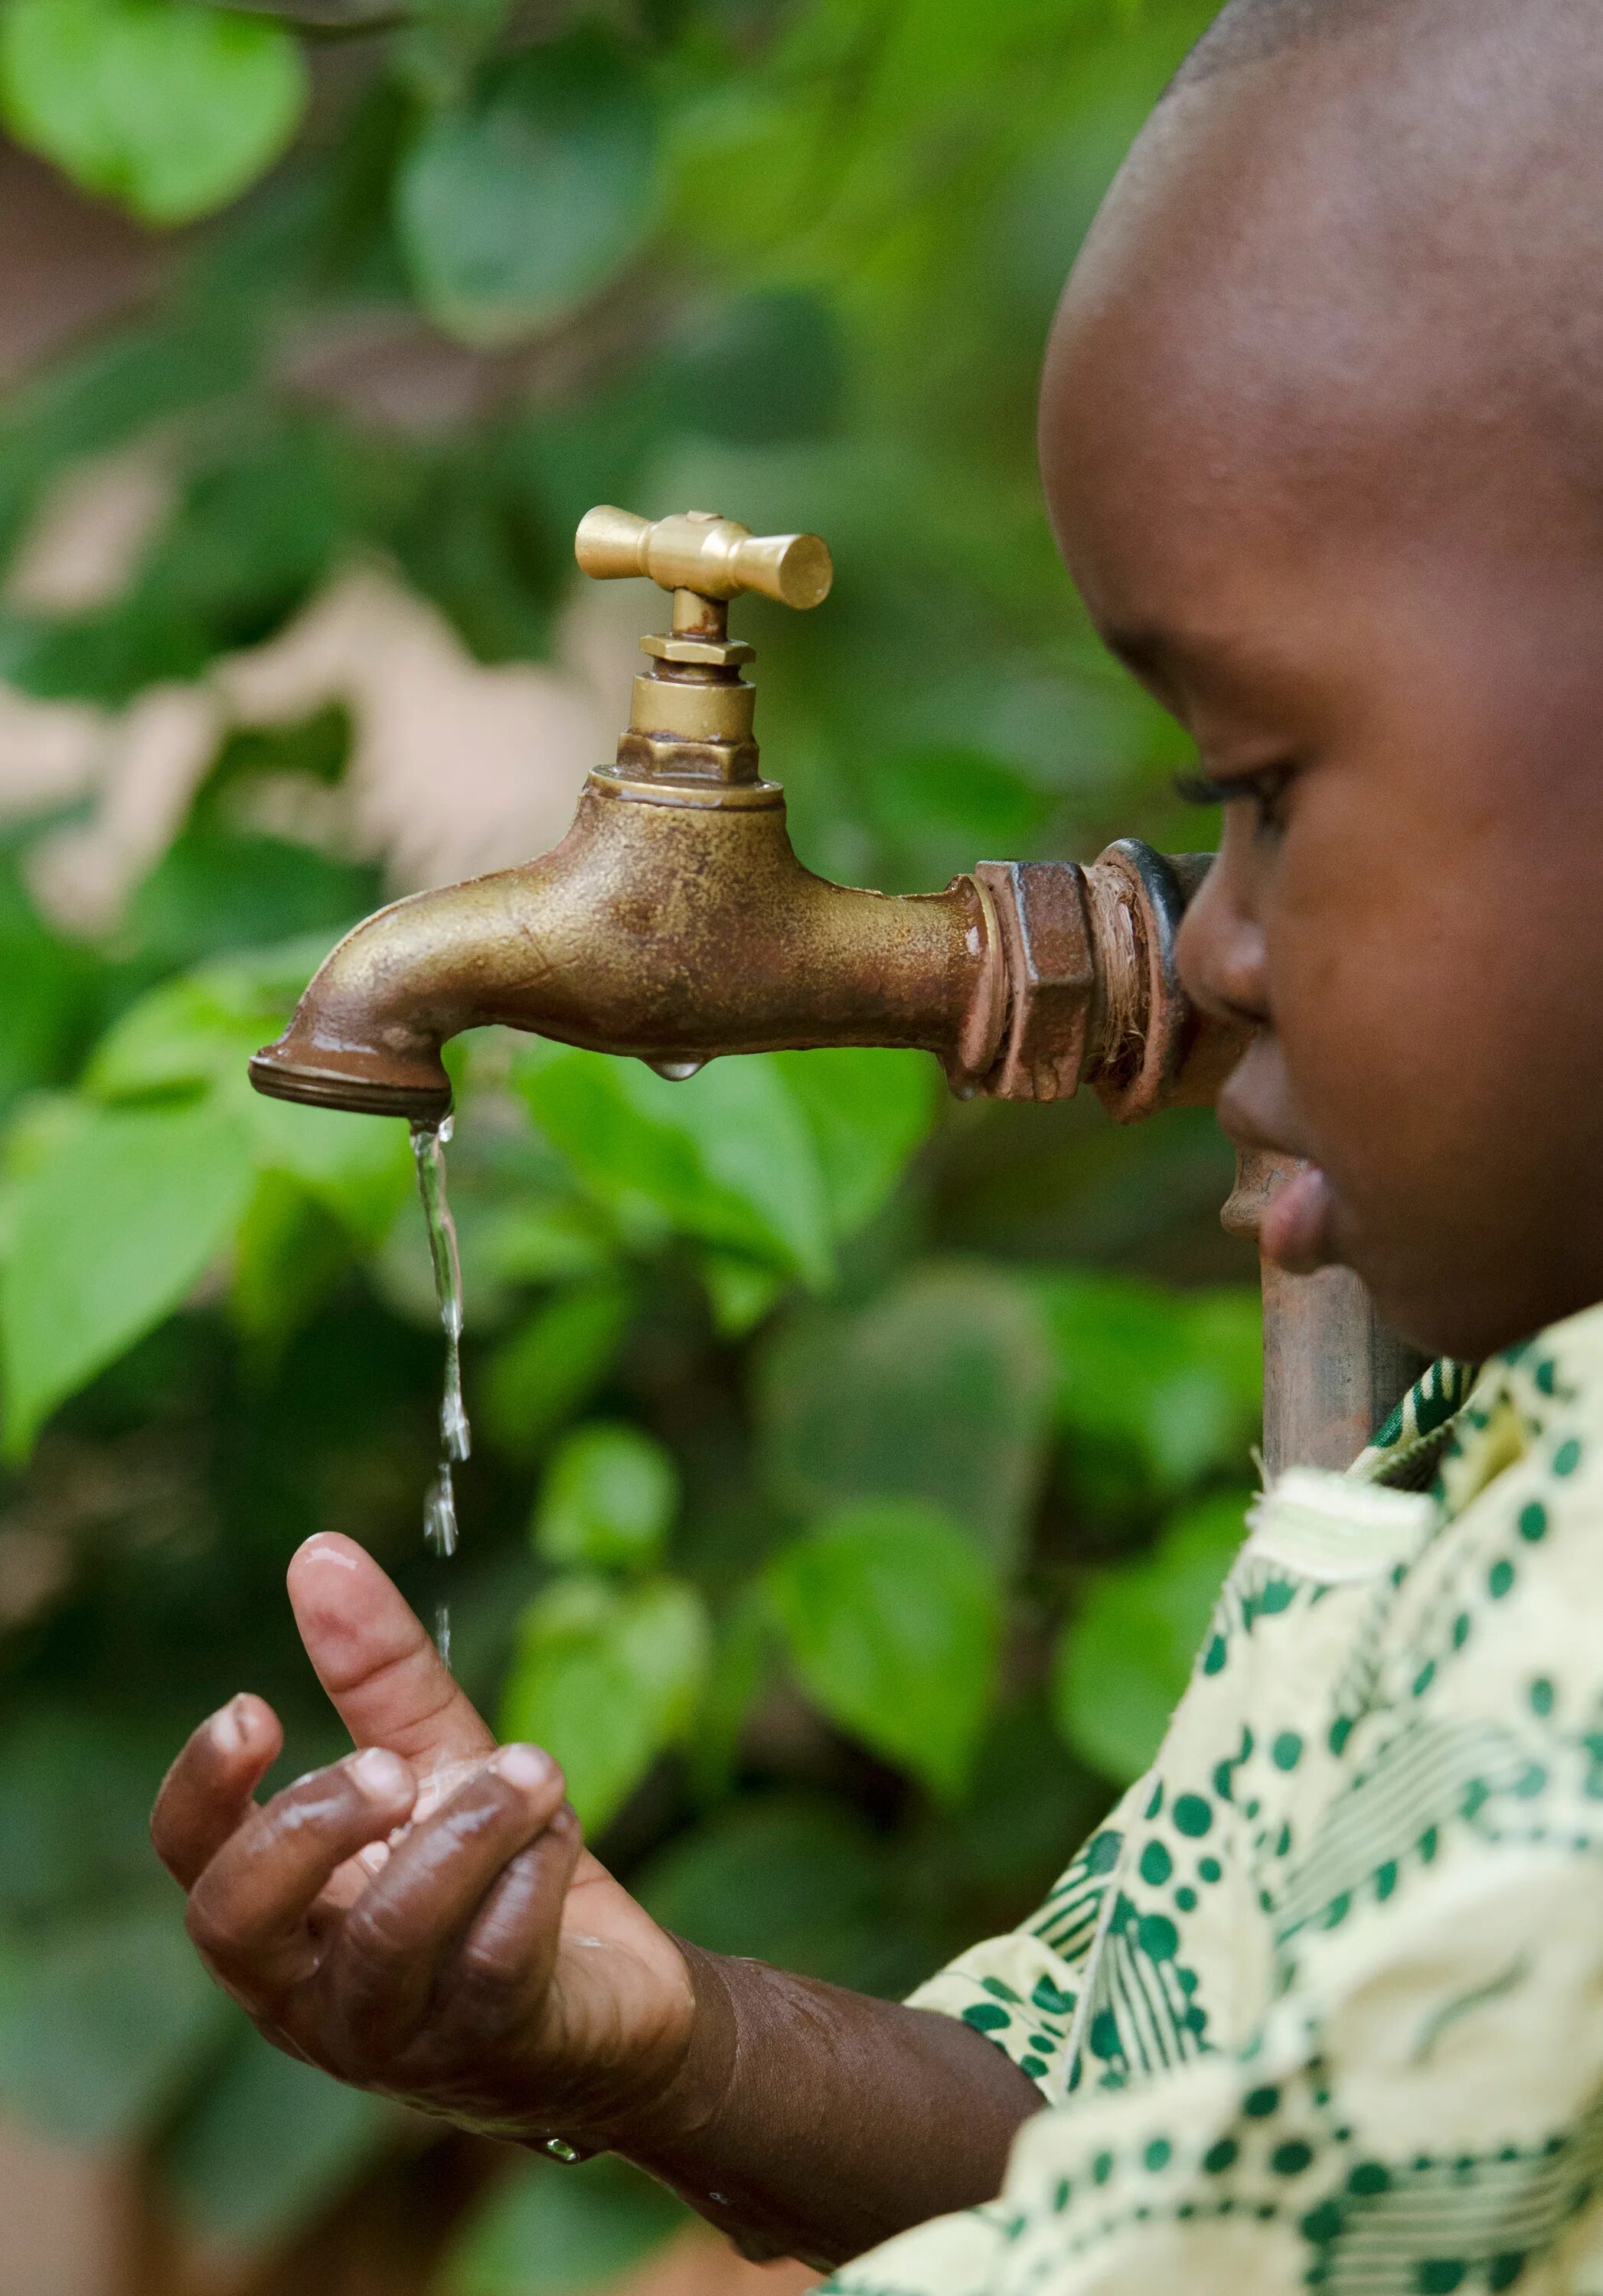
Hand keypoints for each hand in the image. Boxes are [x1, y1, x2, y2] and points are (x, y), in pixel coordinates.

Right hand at [151, 1534, 695, 2145]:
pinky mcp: (490, 2049)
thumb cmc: (492, 1875)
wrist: (620, 1994)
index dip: (204, 1787)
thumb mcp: (434, 1757)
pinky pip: (494, 1964)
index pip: (191, 1859)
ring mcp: (394, 2033)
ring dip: (465, 1832)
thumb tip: (318, 1551)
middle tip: (393, 1764)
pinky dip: (531, 1879)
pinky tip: (561, 1831)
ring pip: (386, 1940)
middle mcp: (310, 1986)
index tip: (255, 1705)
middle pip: (237, 1921)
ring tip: (534, 1767)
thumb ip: (375, 1670)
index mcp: (280, 1910)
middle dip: (310, 1824)